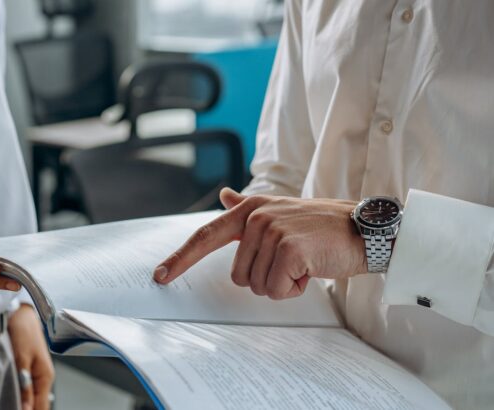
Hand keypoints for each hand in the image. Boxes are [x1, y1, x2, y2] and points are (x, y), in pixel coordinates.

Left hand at [9, 305, 53, 409]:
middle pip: (38, 405)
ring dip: (21, 404)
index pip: (41, 408)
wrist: (21, 312)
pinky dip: (19, 396)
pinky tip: (9, 396)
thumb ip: (25, 386)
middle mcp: (44, 377)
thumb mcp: (22, 358)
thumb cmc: (23, 329)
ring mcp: (36, 374)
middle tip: (5, 407)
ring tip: (6, 404)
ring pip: (32, 399)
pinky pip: (27, 389)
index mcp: (46, 376)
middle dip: (25, 409)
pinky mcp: (28, 369)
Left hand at [154, 188, 366, 299]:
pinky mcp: (289, 249)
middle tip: (293, 261)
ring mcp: (272, 231)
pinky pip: (276, 290)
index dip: (181, 257)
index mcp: (249, 210)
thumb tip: (225, 195)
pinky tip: (311, 269)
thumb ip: (247, 207)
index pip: (205, 235)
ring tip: (304, 262)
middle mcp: (256, 217)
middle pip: (238, 276)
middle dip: (265, 278)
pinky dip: (295, 288)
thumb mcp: (281, 211)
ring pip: (256, 286)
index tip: (161, 275)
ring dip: (282, 283)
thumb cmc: (321, 227)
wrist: (364, 229)